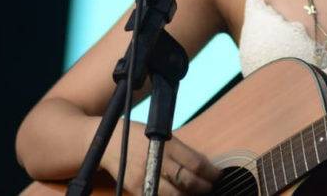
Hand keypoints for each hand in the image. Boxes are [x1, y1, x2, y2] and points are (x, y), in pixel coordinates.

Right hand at [101, 123, 220, 194]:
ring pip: (175, 195)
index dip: (211, 172)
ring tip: (196, 193)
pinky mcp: (136, 189)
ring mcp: (145, 178)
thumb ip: (180, 151)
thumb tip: (203, 165)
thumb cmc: (138, 136)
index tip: (218, 175)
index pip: (195, 163)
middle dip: (203, 187)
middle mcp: (156, 161)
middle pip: (187, 181)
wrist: (108, 143)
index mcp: (165, 144)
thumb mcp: (161, 135)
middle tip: (210, 187)